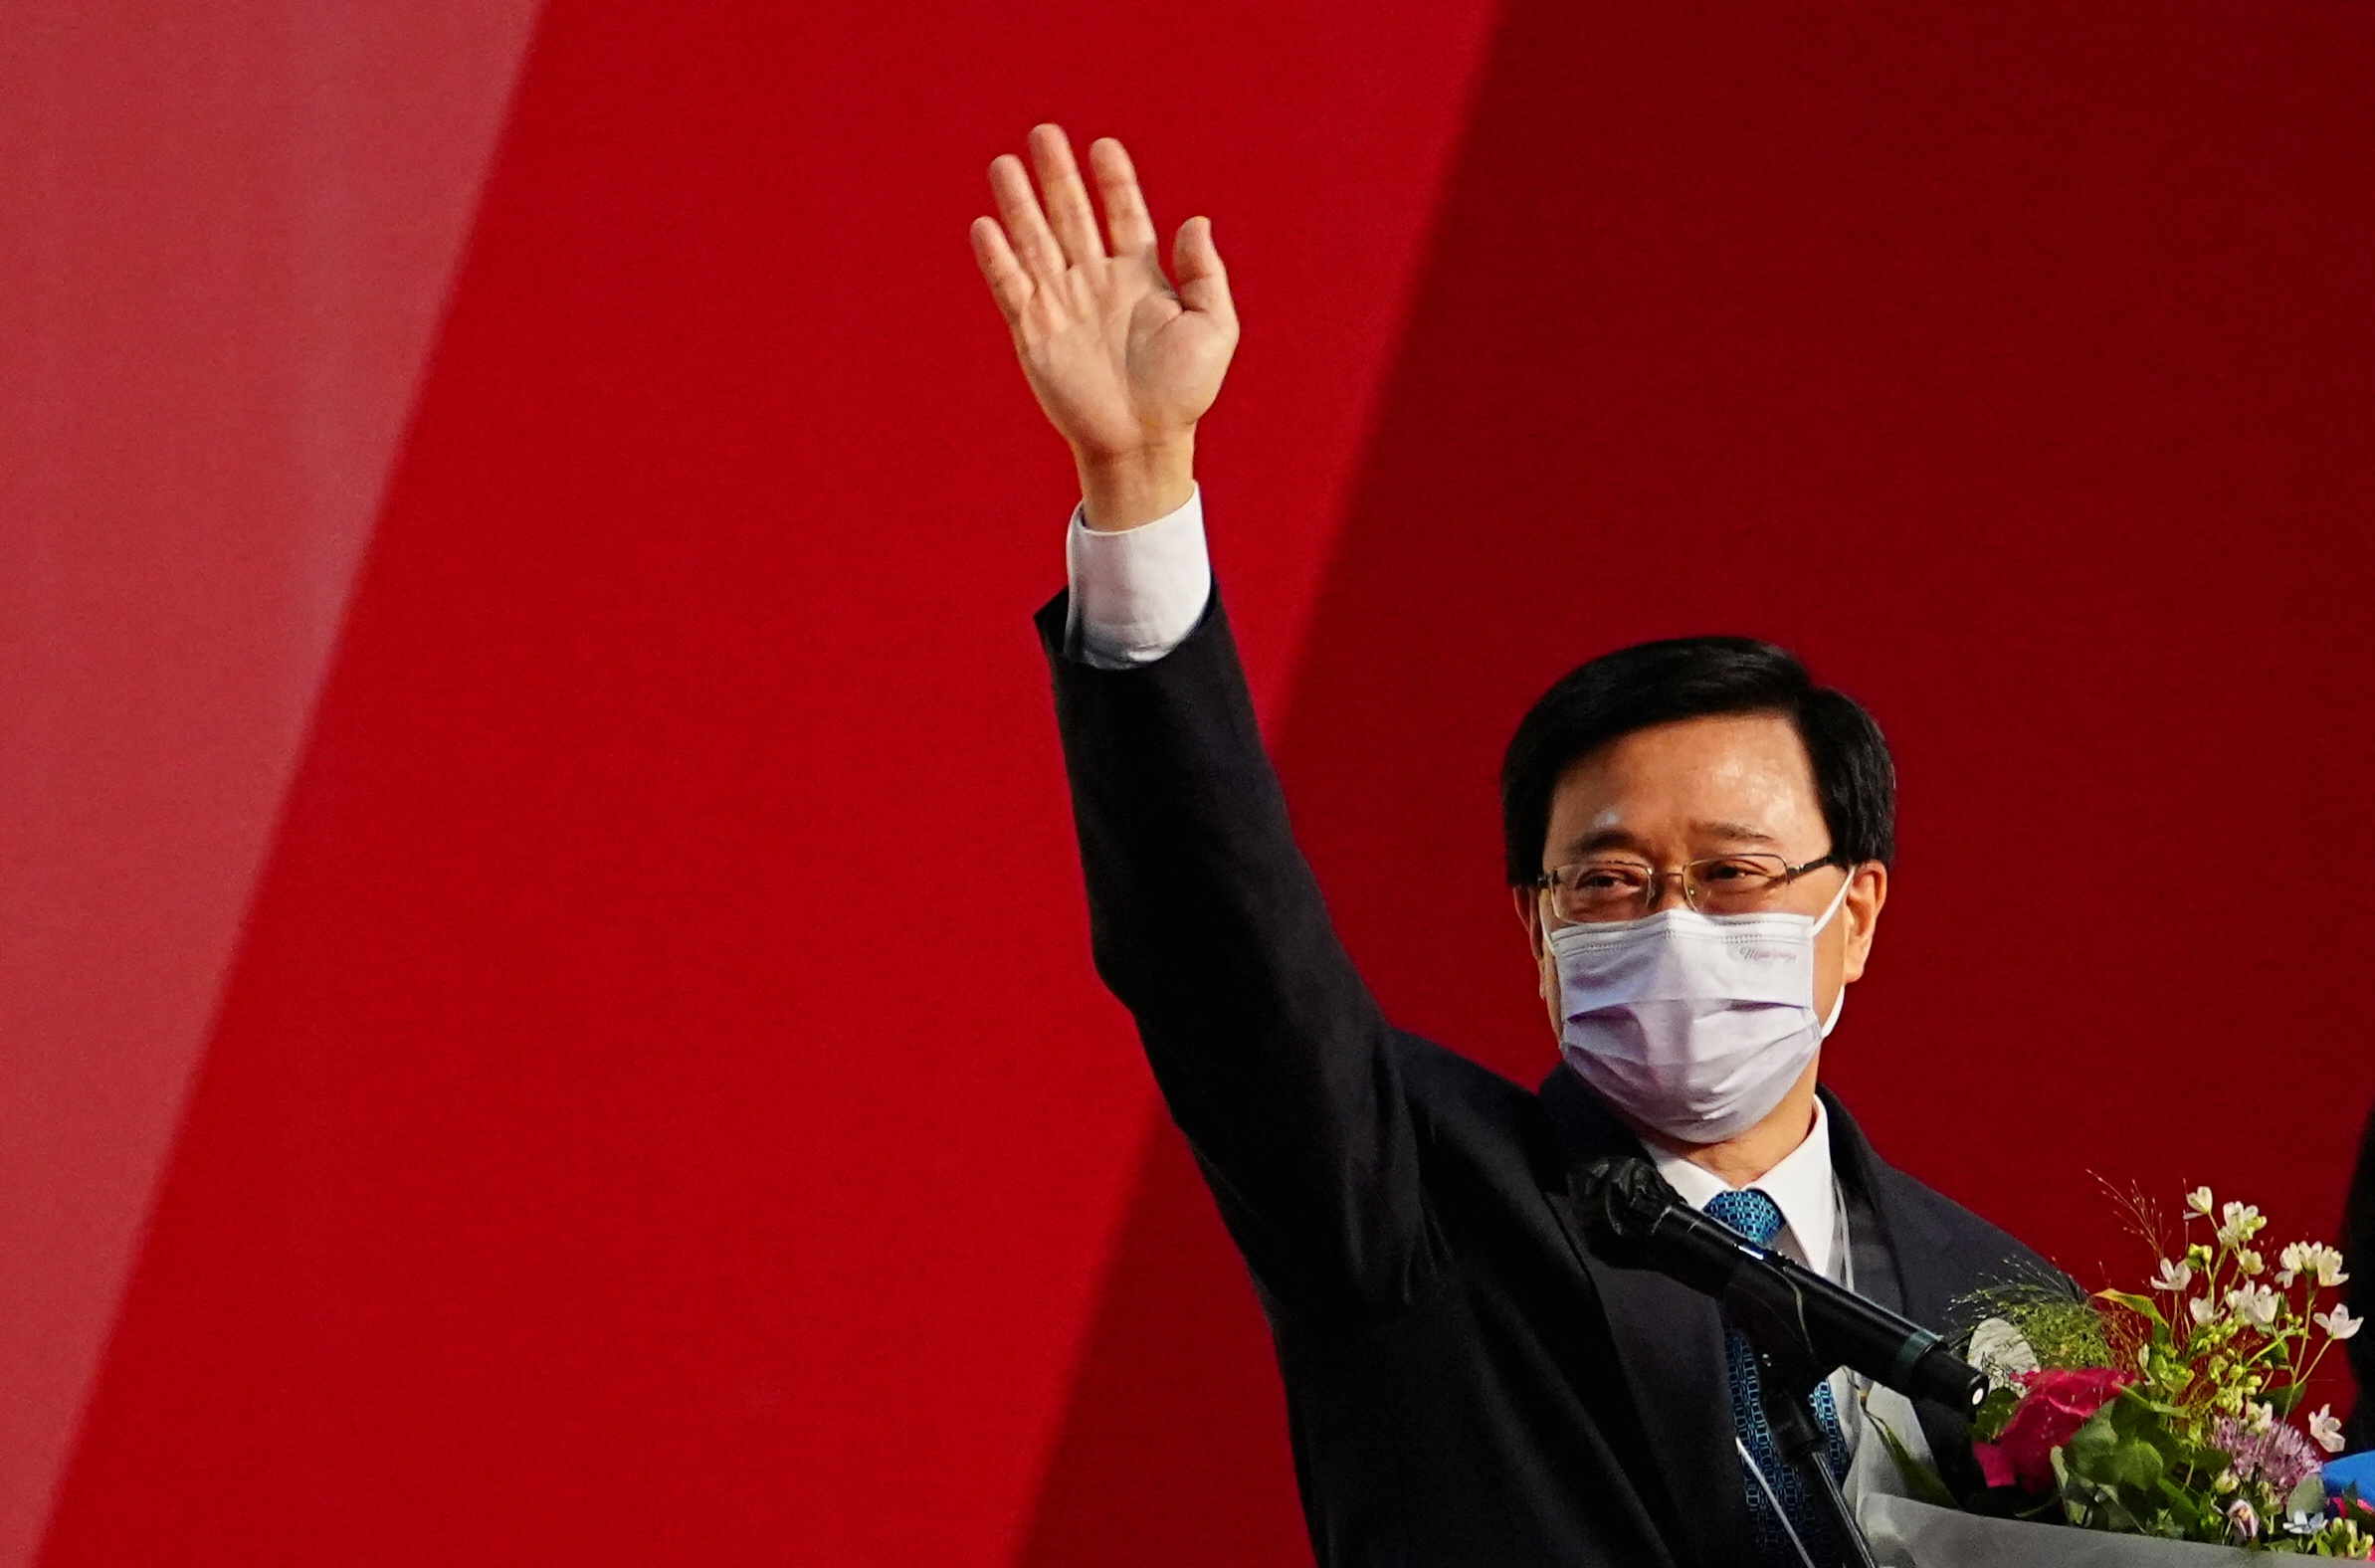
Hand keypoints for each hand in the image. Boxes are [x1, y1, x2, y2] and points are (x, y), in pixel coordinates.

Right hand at [972, 125, 1237, 529]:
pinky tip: (986, 225)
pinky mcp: (1033, 332)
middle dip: (1057, 175)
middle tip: (1044, 132)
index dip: (1114, 181)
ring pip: (1035, 241)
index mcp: (1140, 276)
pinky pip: (1011, 286)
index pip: (1123, 214)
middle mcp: (1097, 282)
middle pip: (1072, 215)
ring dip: (1020, 204)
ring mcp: (1063, 304)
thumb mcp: (1214, 329)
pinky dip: (997, 258)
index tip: (1103, 147)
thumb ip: (1207, 274)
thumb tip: (1198, 221)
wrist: (1143, 443)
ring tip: (1004, 164)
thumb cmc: (1184, 392)